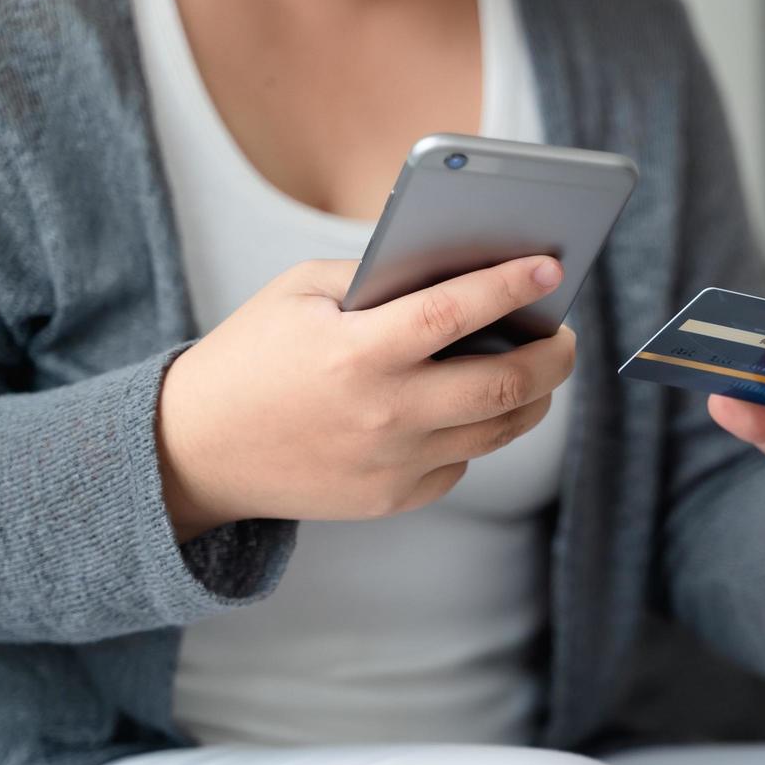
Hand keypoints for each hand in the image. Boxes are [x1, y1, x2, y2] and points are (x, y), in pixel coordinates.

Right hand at [157, 256, 572, 541]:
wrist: (198, 451)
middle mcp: (384, 414)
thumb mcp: (301, 292)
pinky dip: (477, 430)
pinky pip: (462, 461)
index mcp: (356, 353)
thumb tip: (463, 267)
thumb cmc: (253, 356)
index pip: (456, 313)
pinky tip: (471, 405)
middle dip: (554, 356)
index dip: (512, 287)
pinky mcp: (394, 499)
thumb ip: (380, 275)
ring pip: (499, 431)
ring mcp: (393, 464)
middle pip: (505, 387)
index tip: (553, 265)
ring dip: (533, 397)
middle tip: (566, 335)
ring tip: (539, 368)